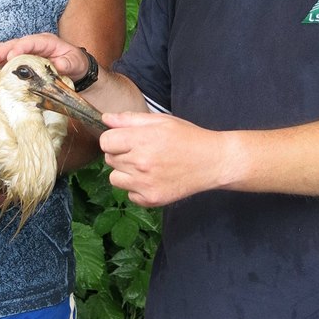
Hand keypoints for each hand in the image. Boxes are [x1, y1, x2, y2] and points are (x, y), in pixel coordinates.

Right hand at [0, 33, 89, 80]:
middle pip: (7, 46)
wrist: (75, 70)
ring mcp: (19, 53)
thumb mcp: (75, 62)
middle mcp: (28, 45)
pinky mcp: (14, 63)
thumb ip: (67, 64)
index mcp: (44, 42)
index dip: (19, 48)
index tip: (10, 57)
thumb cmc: (75, 63)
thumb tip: (57, 66)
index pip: (29, 42)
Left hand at [100, 112, 231, 206]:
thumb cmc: (187, 137)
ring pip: (115, 179)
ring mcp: (144, 183)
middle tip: (142, 152)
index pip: (105, 142)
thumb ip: (130, 120)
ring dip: (125, 173)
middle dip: (121, 154)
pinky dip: (137, 189)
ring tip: (145, 167)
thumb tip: (106, 118)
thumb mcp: (160, 121)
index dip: (114, 139)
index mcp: (141, 140)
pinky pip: (129, 195)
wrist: (213, 161)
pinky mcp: (151, 199)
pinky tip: (153, 179)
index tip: (125, 140)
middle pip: (109, 159)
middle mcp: (140, 163)